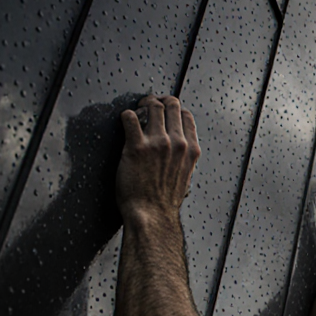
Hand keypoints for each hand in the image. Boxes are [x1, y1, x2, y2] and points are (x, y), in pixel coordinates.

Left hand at [117, 95, 200, 220]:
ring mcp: (158, 144)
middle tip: (147, 104)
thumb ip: (184, 159)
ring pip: (153, 107)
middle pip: (172, 105)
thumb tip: (177, 151)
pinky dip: (125, 115)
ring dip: (143, 104)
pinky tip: (124, 121)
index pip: (186, 116)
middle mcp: (177, 144)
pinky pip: (129, 118)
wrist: (152, 216)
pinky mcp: (137, 147)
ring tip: (136, 110)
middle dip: (159, 100)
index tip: (164, 110)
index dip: (174, 108)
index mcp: (191, 150)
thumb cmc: (165, 202)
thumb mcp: (186, 177)